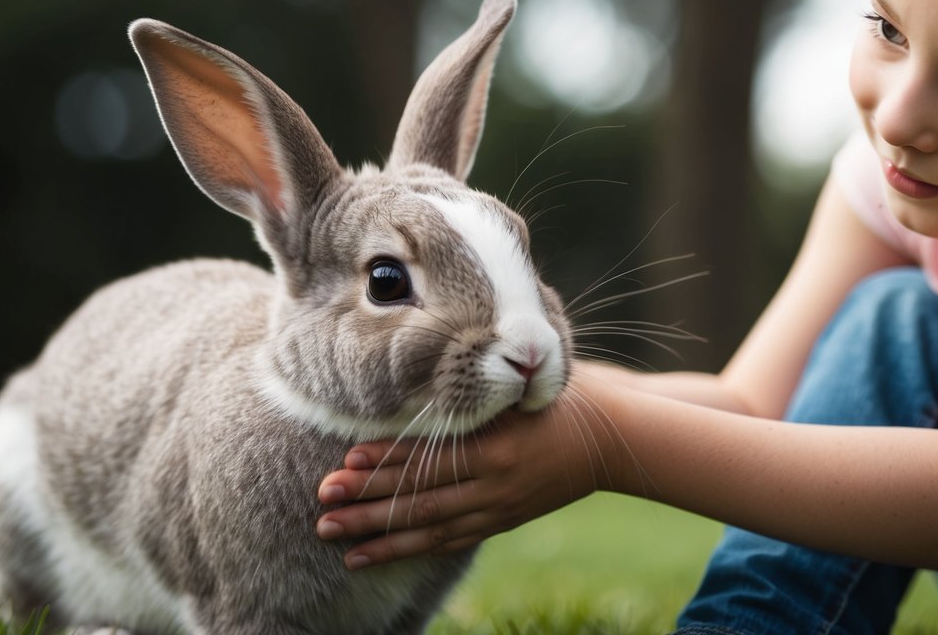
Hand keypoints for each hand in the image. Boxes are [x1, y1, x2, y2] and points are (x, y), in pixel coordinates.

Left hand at [314, 371, 621, 568]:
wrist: (614, 438)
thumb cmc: (563, 398)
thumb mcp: (523, 386)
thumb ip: (478, 392)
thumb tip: (425, 383)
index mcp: (497, 444)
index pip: (429, 455)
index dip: (385, 461)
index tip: (344, 462)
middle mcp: (495, 481)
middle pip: (420, 496)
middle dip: (368, 503)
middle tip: (323, 507)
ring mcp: (499, 505)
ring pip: (429, 527)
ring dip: (379, 534)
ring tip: (336, 540)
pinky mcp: (503, 519)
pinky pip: (450, 540)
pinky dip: (411, 548)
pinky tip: (375, 553)